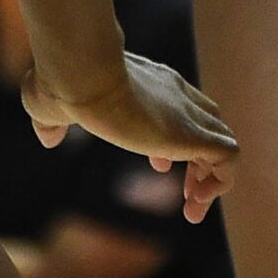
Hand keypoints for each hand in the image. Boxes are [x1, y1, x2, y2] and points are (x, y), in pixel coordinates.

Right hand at [22, 52, 237, 223]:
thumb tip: (47, 137)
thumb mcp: (50, 104)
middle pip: (209, 121)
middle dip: (198, 161)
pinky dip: (220, 184)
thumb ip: (51, 121)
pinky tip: (194, 203)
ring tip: (191, 206)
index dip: (173, 142)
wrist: (81, 71)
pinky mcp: (190, 133)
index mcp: (149, 82)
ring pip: (223, 140)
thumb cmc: (63, 83)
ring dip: (211, 178)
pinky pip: (229, 158)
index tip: (157, 166)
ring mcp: (185, 112)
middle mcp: (174, 93)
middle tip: (183, 192)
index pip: (180, 106)